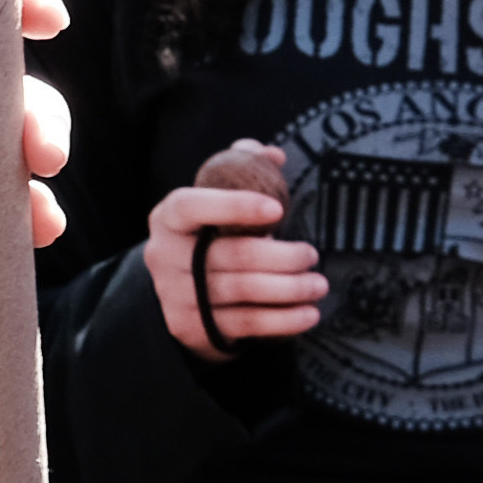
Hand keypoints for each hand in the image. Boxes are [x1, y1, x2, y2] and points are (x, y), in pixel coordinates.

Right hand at [152, 139, 328, 358]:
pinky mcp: (192, 327)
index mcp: (167, 219)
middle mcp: (164, 257)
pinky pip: (246, 323)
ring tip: (318, 284)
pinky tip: (309, 313)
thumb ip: (241, 168)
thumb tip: (275, 155)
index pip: (192, 207)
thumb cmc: (208, 238)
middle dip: (281, 256)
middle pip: (229, 255)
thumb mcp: (216, 202)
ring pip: (242, 290)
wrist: (181, 295)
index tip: (278, 209)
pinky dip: (282, 320)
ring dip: (289, 288)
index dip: (233, 206)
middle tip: (312, 254)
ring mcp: (176, 296)